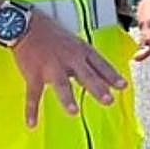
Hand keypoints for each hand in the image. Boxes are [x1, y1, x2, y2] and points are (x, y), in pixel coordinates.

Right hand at [11, 13, 126, 128]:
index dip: (112, 75)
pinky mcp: (33, 74)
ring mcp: (51, 67)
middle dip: (98, 88)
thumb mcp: (74, 42)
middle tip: (108, 101)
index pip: (100, 64)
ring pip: (61, 84)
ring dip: (67, 98)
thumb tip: (102, 75)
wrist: (26, 25)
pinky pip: (33, 94)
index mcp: (80, 50)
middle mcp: (69, 58)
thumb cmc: (51, 33)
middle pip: (86, 75)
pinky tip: (32, 123)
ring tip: (73, 111)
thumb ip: (86, 59)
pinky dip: (31, 110)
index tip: (123, 86)